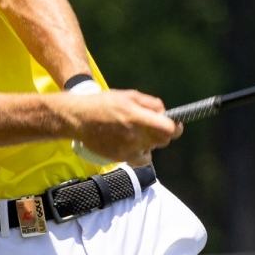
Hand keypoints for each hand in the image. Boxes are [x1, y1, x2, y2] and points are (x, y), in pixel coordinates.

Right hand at [64, 89, 180, 165]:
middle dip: (163, 133)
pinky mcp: (121, 158)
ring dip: (151, 142)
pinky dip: (143, 154)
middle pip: (163, 140)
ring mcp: (128, 149)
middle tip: (155, 126)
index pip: (168, 129)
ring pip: (152, 149)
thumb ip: (150, 103)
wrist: (79, 118)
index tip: (176, 124)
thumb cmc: (103, 104)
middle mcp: (134, 135)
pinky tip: (136, 146)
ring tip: (138, 133)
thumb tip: (165, 113)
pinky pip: (143, 160)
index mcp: (136, 116)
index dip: (175, 127)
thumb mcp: (128, 95)